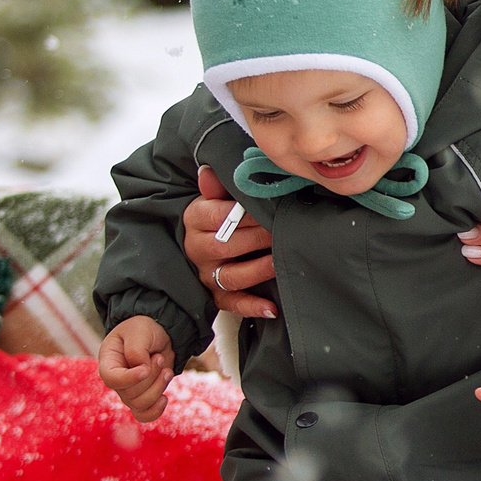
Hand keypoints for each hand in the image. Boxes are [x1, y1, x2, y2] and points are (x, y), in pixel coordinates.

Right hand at [99, 316, 176, 421]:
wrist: (159, 333)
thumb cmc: (144, 329)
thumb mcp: (139, 331)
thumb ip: (136, 349)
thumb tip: (141, 369)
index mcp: (108, 361)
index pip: (111, 378)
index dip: (128, 378)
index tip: (145, 369)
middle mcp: (116, 379)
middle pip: (130, 393)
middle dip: (151, 376)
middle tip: (159, 357)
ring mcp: (128, 390)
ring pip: (140, 404)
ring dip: (158, 387)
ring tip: (166, 369)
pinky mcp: (143, 396)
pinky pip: (143, 415)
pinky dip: (155, 411)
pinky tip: (164, 398)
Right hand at [184, 166, 278, 319]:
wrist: (200, 240)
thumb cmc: (216, 215)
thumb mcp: (214, 196)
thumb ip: (217, 186)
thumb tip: (209, 172)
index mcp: (196, 219)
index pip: (218, 216)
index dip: (246, 213)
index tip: (269, 208)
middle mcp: (198, 249)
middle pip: (227, 246)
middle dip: (259, 238)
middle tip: (284, 230)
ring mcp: (208, 274)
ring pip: (232, 276)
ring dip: (259, 269)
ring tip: (280, 260)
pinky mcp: (217, 295)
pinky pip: (233, 304)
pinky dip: (252, 307)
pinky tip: (271, 307)